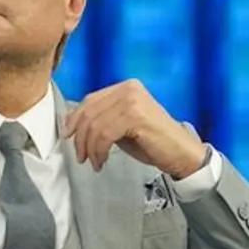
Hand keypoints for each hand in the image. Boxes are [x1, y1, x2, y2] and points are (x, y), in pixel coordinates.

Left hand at [62, 79, 205, 177]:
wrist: (181, 153)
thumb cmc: (152, 141)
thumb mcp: (122, 126)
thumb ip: (103, 119)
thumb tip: (73, 125)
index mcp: (125, 87)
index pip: (90, 100)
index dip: (75, 119)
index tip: (68, 136)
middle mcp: (129, 89)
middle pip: (89, 112)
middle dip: (81, 138)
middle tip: (81, 156)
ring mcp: (132, 100)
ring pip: (95, 125)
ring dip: (90, 148)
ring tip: (94, 162)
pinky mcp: (135, 116)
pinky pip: (105, 135)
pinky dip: (99, 151)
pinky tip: (102, 161)